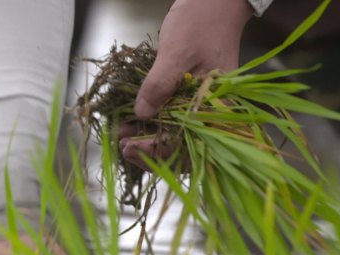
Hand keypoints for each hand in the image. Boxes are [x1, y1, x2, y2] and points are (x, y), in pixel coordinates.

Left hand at [120, 0, 252, 170]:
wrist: (214, 2)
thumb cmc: (201, 22)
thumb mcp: (176, 52)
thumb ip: (160, 84)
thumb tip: (142, 114)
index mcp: (217, 106)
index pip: (188, 144)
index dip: (157, 150)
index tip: (131, 146)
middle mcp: (211, 112)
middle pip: (182, 149)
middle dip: (150, 153)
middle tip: (123, 148)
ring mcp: (199, 107)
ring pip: (174, 139)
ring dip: (148, 143)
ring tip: (123, 140)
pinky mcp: (188, 100)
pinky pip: (171, 122)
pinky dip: (151, 128)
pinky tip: (131, 127)